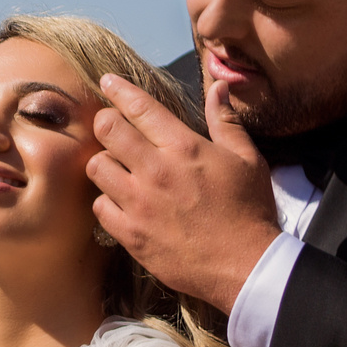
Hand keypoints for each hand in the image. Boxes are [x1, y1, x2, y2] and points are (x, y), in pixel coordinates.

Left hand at [87, 74, 281, 313]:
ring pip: (97, 167)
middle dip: (106, 122)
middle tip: (113, 128)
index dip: (118, 89)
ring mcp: (139, 204)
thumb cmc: (249, 210)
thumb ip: (225, 121)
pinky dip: (106, 201)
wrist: (245, 266)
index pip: (140, 107)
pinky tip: (121, 201)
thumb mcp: (246, 159)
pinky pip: (100, 206)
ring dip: (105, 162)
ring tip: (119, 167)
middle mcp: (155, 171)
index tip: (106, 80)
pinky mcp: (130, 234)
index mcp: (184, 148)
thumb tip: (218, 86)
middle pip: (107, 130)